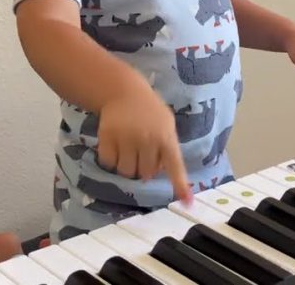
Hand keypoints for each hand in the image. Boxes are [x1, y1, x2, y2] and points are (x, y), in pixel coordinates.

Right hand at [96, 84, 191, 204]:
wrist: (124, 91)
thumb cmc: (149, 111)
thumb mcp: (166, 124)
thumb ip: (167, 147)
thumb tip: (162, 172)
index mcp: (166, 137)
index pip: (175, 165)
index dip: (180, 185)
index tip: (187, 203)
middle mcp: (148, 139)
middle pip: (144, 174)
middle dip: (143, 169)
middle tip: (141, 155)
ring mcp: (127, 138)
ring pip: (125, 172)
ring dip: (126, 167)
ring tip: (128, 150)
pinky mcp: (108, 137)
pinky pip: (109, 163)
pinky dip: (111, 159)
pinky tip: (115, 146)